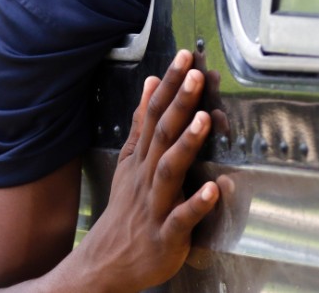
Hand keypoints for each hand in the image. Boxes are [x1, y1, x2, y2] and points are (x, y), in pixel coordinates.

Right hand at [71, 50, 219, 292]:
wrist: (106, 262)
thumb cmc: (125, 210)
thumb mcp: (129, 161)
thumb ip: (142, 124)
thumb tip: (151, 83)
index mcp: (140, 159)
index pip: (153, 114)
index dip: (170, 85)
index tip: (185, 57)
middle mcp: (145, 177)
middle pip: (161, 135)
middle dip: (179, 103)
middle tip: (195, 74)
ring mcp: (154, 206)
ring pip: (168, 171)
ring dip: (186, 145)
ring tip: (204, 119)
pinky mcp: (165, 235)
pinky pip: (181, 219)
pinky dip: (196, 204)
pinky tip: (213, 189)